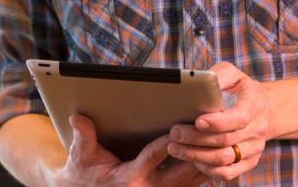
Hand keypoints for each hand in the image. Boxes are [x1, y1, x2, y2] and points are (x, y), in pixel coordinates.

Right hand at [52, 114, 205, 186]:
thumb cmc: (86, 172)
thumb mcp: (81, 155)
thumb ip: (83, 137)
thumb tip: (77, 118)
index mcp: (130, 177)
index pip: (154, 157)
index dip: (166, 142)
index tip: (177, 127)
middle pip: (182, 171)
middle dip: (196, 152)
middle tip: (210, 130)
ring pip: (192, 180)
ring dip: (205, 160)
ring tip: (220, 138)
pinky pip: (192, 185)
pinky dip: (203, 170)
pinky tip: (213, 152)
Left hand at [167, 62, 272, 181]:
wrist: (264, 108)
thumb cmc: (241, 89)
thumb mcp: (232, 74)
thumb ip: (217, 75)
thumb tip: (198, 82)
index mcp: (255, 104)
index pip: (239, 118)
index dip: (217, 122)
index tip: (197, 121)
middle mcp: (258, 128)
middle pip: (225, 140)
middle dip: (196, 138)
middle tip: (175, 133)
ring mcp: (254, 148)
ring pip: (224, 159)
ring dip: (196, 155)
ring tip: (176, 148)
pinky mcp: (249, 162)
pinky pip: (227, 172)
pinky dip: (207, 169)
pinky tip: (192, 159)